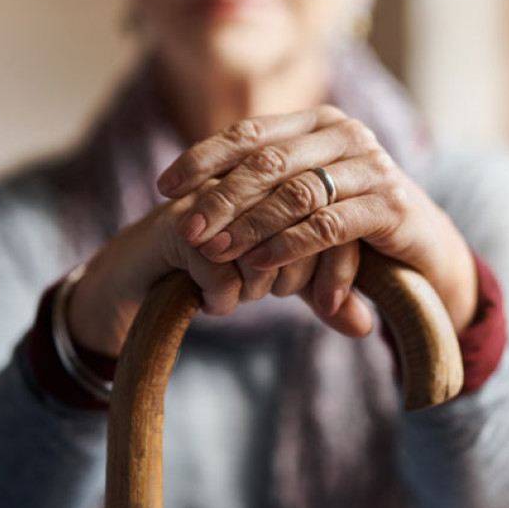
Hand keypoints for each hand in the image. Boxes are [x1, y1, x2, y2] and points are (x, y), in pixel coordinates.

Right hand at [66, 181, 370, 358]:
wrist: (142, 275)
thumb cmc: (220, 270)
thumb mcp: (282, 282)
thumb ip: (327, 297)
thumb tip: (367, 326)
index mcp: (283, 181)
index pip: (335, 218)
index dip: (339, 269)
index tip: (326, 303)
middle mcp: (252, 181)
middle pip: (305, 231)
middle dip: (295, 278)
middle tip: (270, 295)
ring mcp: (214, 197)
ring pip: (264, 250)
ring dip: (258, 287)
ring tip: (242, 298)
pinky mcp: (179, 223)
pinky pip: (221, 270)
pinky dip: (223, 298)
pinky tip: (214, 304)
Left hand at [157, 105, 477, 331]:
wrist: (424, 249)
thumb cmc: (352, 223)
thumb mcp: (304, 200)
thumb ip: (261, 191)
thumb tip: (186, 198)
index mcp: (319, 123)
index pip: (250, 133)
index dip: (203, 157)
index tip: (165, 187)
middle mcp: (346, 134)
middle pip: (268, 162)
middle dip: (220, 198)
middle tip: (185, 229)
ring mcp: (372, 166)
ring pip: (295, 192)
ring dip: (249, 225)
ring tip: (215, 251)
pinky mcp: (390, 205)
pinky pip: (328, 225)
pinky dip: (289, 245)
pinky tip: (258, 262)